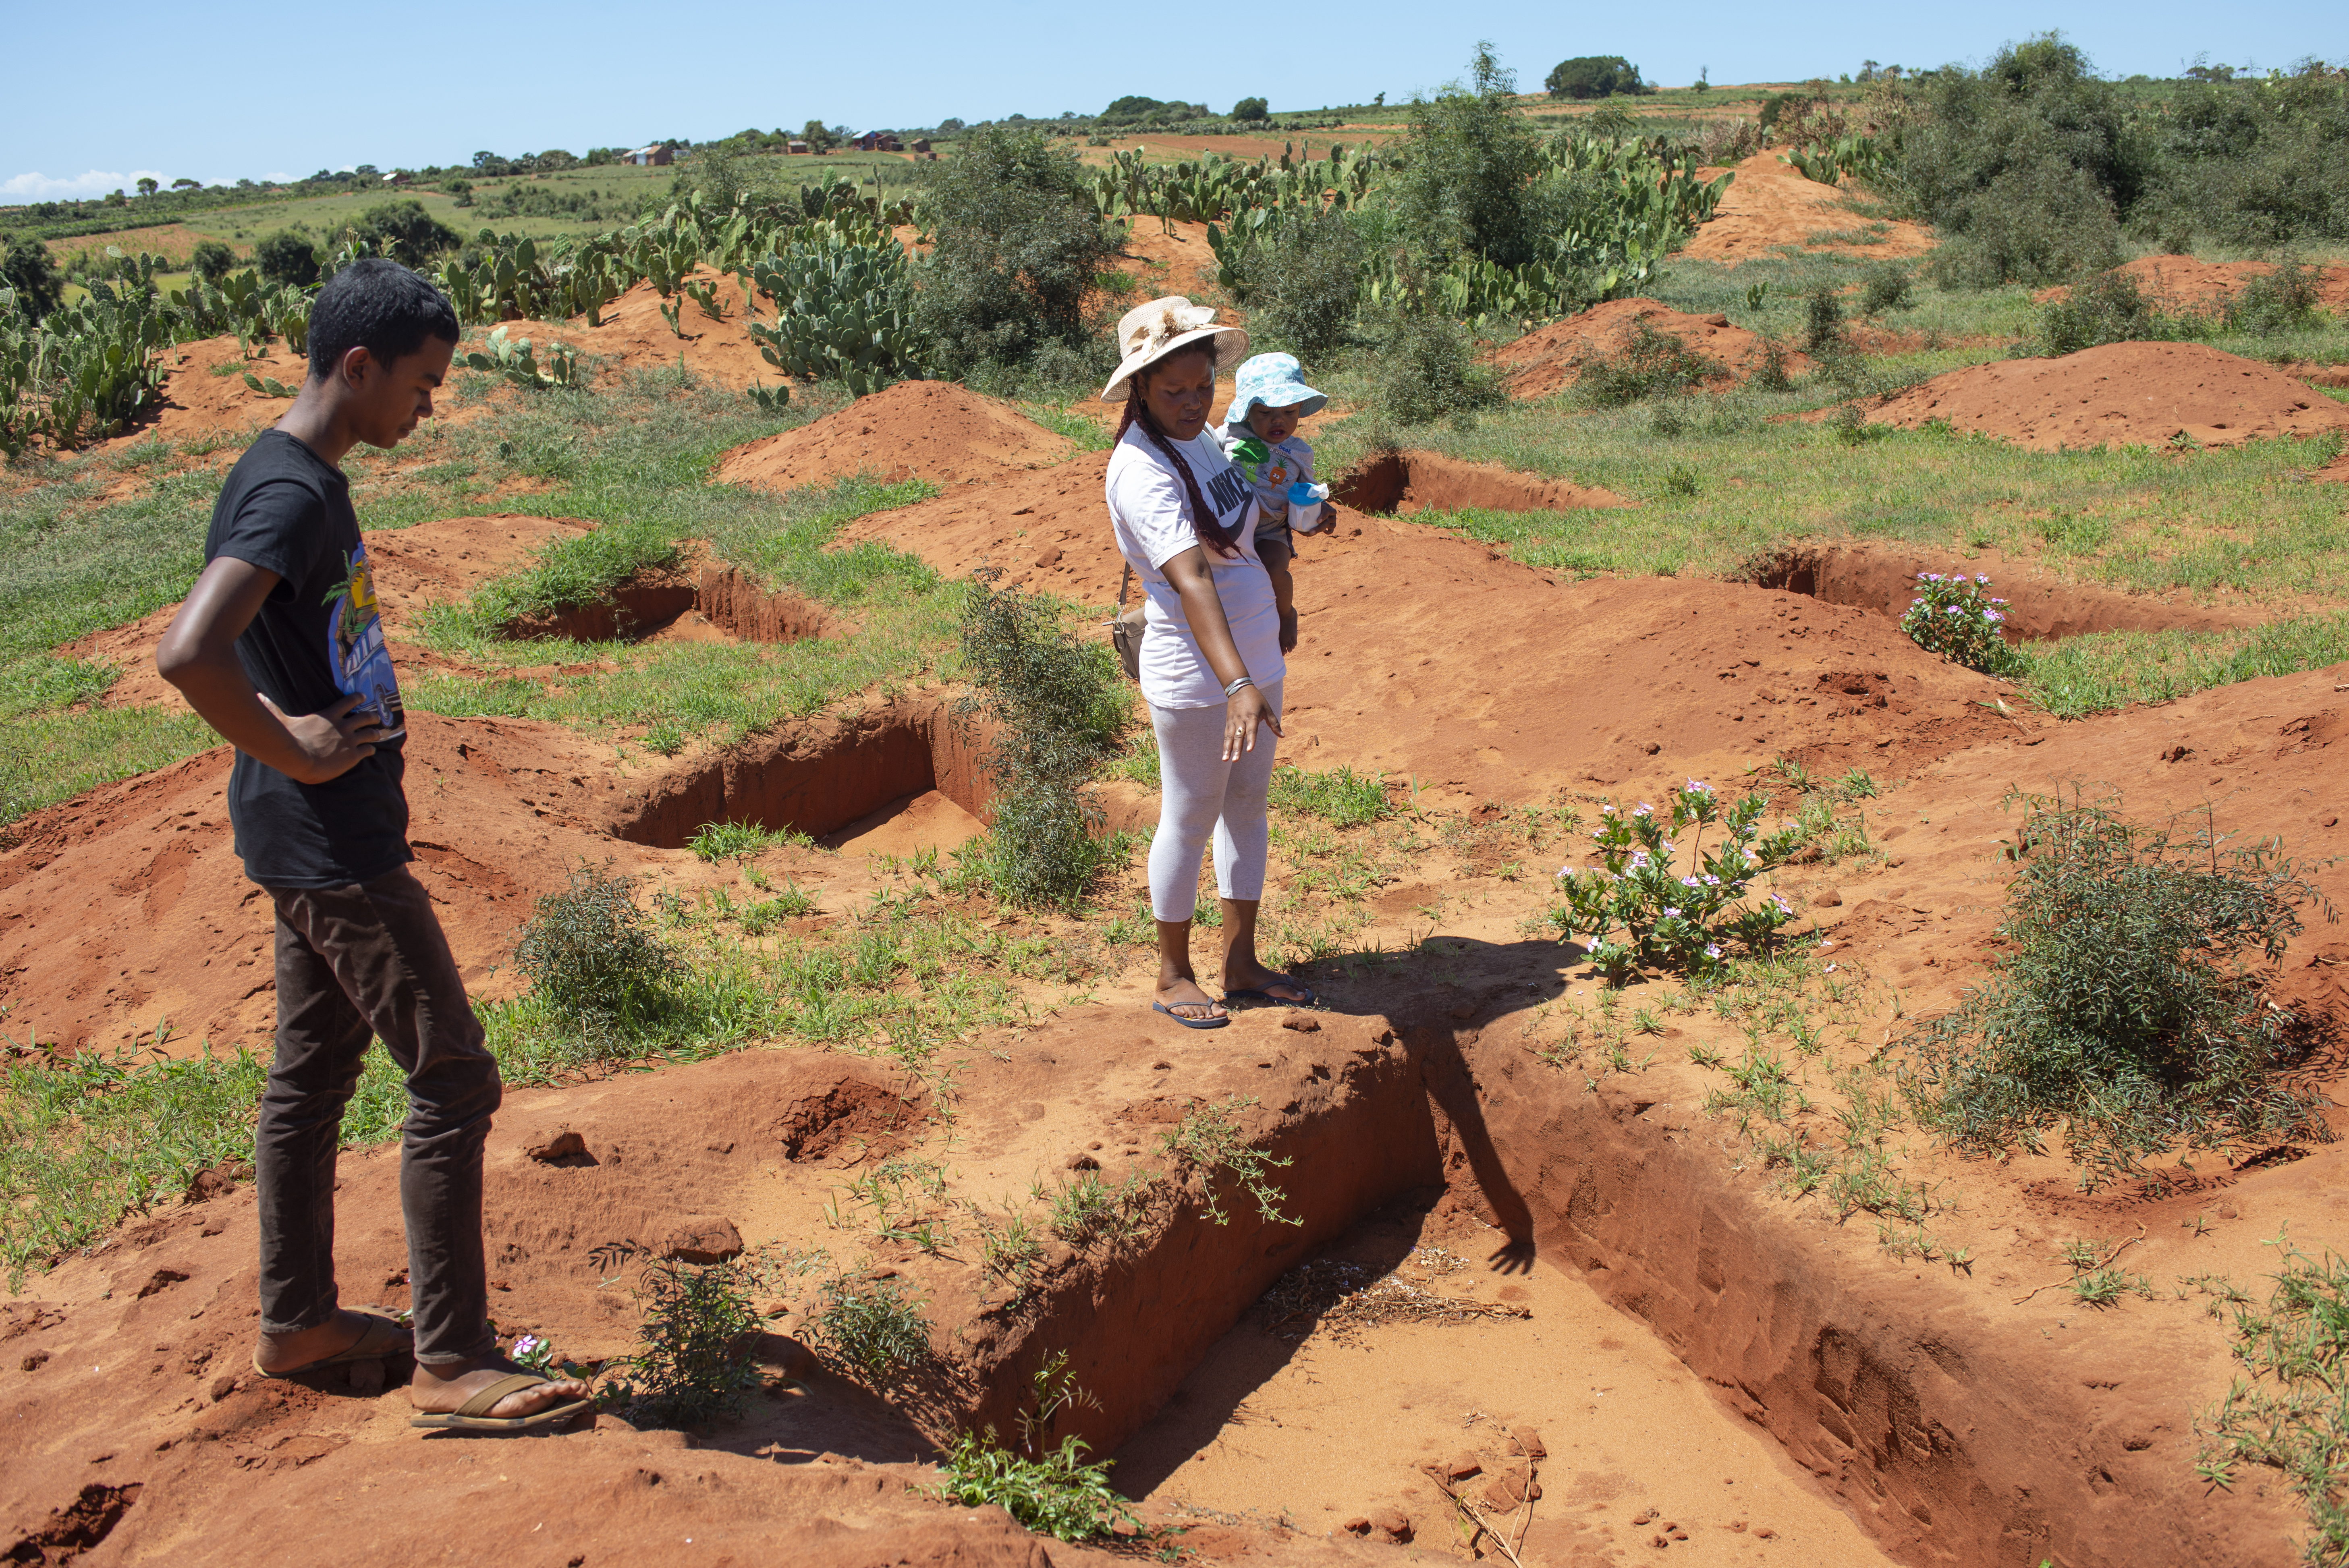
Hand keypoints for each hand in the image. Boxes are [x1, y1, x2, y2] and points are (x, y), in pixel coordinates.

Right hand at [265, 692, 381, 782]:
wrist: (301, 759)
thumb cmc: (291, 740)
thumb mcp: (282, 721)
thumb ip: (273, 709)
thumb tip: (258, 696)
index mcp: (329, 716)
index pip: (347, 702)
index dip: (356, 698)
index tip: (362, 696)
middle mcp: (343, 726)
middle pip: (363, 717)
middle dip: (371, 716)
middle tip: (376, 716)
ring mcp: (349, 741)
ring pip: (369, 733)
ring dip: (375, 732)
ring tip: (379, 732)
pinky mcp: (353, 756)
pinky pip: (367, 750)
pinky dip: (371, 749)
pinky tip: (372, 751)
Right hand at [1223, 684, 1280, 761]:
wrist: (1239, 688)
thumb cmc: (1256, 699)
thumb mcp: (1267, 708)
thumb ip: (1274, 723)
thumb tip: (1282, 736)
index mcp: (1252, 716)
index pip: (1252, 730)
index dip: (1251, 740)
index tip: (1250, 750)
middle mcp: (1241, 720)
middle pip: (1238, 736)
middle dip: (1237, 749)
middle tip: (1236, 760)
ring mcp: (1233, 721)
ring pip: (1229, 737)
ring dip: (1227, 749)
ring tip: (1225, 760)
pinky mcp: (1228, 722)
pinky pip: (1226, 735)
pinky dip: (1225, 744)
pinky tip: (1225, 754)